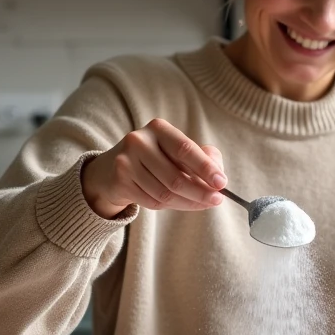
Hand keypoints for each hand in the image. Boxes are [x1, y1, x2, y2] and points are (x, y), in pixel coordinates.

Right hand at [82, 118, 226, 218]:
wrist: (112, 170)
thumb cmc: (156, 158)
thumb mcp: (177, 151)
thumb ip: (202, 158)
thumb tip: (219, 175)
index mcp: (158, 128)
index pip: (185, 149)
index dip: (205, 168)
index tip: (222, 183)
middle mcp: (139, 141)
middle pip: (176, 177)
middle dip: (200, 192)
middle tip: (216, 200)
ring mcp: (126, 161)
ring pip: (165, 193)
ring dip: (188, 202)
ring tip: (200, 203)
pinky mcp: (120, 181)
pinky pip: (152, 202)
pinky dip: (171, 206)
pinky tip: (179, 202)